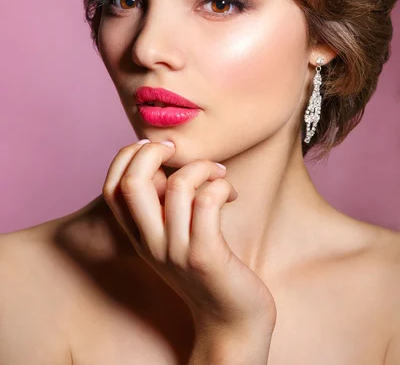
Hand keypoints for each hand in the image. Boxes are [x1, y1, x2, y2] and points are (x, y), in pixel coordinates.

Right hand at [102, 139, 276, 333]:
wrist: (231, 320)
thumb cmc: (208, 267)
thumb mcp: (176, 235)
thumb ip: (165, 204)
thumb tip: (166, 158)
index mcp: (139, 235)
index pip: (112, 187)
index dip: (127, 156)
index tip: (158, 147)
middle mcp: (150, 243)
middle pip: (133, 183)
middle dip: (154, 151)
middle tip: (180, 151)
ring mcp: (176, 251)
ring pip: (179, 186)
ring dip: (203, 166)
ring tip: (219, 174)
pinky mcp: (205, 256)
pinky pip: (207, 201)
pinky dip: (221, 185)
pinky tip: (232, 194)